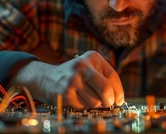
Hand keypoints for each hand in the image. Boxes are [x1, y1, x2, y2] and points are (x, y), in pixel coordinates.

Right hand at [9, 51, 124, 109]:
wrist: (46, 77)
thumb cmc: (73, 75)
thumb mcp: (89, 67)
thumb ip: (104, 78)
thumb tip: (119, 99)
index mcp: (92, 57)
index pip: (112, 76)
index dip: (119, 91)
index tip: (119, 100)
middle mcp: (82, 66)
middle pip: (106, 89)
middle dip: (109, 100)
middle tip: (107, 103)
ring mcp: (72, 80)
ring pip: (95, 101)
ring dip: (94, 104)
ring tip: (86, 97)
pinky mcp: (65, 93)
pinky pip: (83, 106)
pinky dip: (83, 106)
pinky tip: (76, 98)